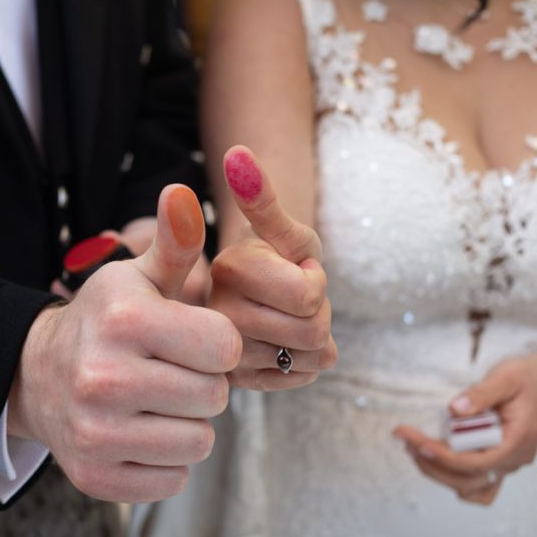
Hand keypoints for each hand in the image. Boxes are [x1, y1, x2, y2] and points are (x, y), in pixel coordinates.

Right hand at [11, 184, 242, 502]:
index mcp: (124, 320)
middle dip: (203, 382)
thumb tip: (182, 193)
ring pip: (199, 441)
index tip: (192, 337)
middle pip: (214, 396)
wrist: (40, 375)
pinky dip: (166, 458)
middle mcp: (105, 377)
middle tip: (171, 370)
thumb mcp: (138, 277)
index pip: (224, 346)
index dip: (217, 343)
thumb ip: (175, 242)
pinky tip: (141, 429)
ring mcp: (96, 432)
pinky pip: (173, 478)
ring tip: (158, 399)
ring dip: (188, 422)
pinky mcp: (96, 476)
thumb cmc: (107, 320)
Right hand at [209, 145, 334, 390]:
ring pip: (311, 357)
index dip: (315, 282)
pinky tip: (283, 346)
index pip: (310, 296)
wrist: (260, 292)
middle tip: (292, 299)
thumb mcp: (282, 227)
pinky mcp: (238, 384)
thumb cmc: (277, 254)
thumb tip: (237, 153)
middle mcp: (218, 316)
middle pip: (314, 331)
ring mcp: (225, 356)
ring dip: (312, 339)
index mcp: (230, 270)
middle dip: (317, 312)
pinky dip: (304, 363)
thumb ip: (262, 196)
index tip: (292, 270)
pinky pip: (303, 378)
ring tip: (287, 320)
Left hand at [393, 357, 536, 505]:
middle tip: (404, 439)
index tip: (417, 442)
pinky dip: (454, 478)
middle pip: (469, 479)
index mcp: (518, 440)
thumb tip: (455, 409)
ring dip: (438, 472)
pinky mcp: (497, 463)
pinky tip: (433, 459)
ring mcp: (506, 465)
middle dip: (432, 463)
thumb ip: (482, 393)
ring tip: (412, 448)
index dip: (445, 456)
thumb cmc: (525, 380)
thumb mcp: (506, 377)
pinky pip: (477, 485)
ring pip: (470, 486)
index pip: (478, 462)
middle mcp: (513, 460)